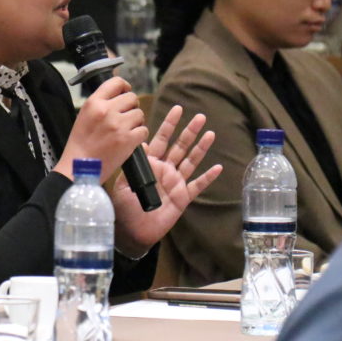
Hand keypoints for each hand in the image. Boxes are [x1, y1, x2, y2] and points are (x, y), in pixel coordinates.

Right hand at [54, 77, 146, 183]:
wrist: (80, 166)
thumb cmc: (81, 143)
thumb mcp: (84, 115)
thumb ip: (100, 103)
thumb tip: (118, 94)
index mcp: (94, 103)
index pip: (116, 83)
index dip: (124, 87)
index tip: (125, 93)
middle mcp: (107, 111)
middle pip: (131, 97)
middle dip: (131, 106)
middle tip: (125, 116)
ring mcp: (118, 125)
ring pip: (140, 114)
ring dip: (136, 121)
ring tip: (126, 130)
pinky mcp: (128, 139)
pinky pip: (143, 130)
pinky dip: (139, 135)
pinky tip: (129, 140)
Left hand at [109, 105, 221, 256]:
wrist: (132, 231)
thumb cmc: (124, 207)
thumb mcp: (123, 184)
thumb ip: (131, 166)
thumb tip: (137, 144)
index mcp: (150, 164)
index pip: (161, 139)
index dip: (169, 125)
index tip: (177, 109)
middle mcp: (165, 169)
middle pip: (180, 146)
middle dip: (189, 131)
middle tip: (200, 116)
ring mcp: (175, 182)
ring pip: (191, 161)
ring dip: (201, 148)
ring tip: (210, 134)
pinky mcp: (183, 197)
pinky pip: (197, 186)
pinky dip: (208, 177)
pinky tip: (218, 168)